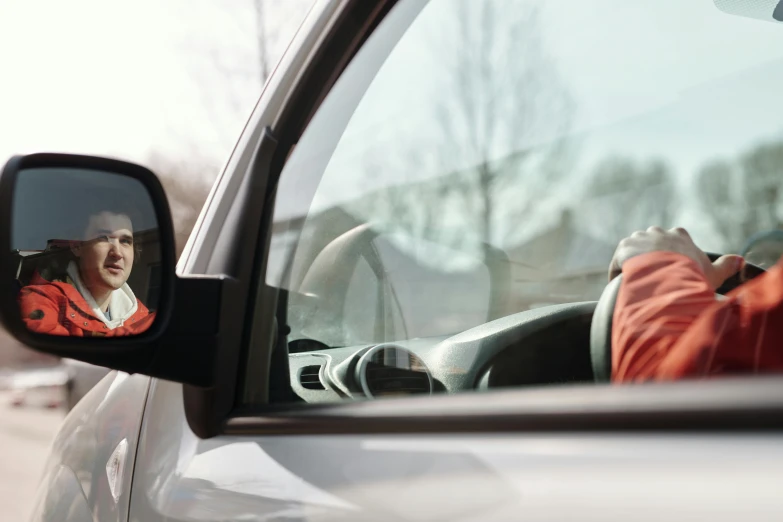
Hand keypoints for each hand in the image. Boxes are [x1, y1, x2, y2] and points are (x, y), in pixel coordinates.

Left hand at [609, 227, 743, 289]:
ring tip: (634, 284)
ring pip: (633, 250)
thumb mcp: (714, 273)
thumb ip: (726, 266)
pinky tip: (619, 287)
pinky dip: (618, 273)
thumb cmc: (693, 275)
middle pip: (651, 243)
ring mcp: (640, 238)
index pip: (674, 238)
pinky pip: (618, 261)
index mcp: (679, 235)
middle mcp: (658, 232)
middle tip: (650, 277)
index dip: (671, 255)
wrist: (669, 275)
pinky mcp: (623, 247)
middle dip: (650, 257)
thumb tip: (740, 260)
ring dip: (632, 264)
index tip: (670, 269)